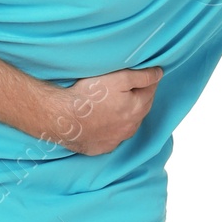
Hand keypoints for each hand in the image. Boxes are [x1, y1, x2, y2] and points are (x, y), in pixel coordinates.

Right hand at [47, 67, 162, 154]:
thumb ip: (142, 76)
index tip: (144, 74)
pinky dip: (111, 129)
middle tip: (130, 87)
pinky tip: (104, 121)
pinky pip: (111, 137)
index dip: (147, 81)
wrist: (62, 117)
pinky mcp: (100, 148)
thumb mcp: (119, 78)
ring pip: (127, 125)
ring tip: (116, 104)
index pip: (150, 91)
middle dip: (139, 97)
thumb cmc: (90, 95)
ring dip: (126, 115)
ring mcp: (115, 140)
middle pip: (140, 109)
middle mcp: (129, 128)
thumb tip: (159, 74)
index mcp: (136, 110)